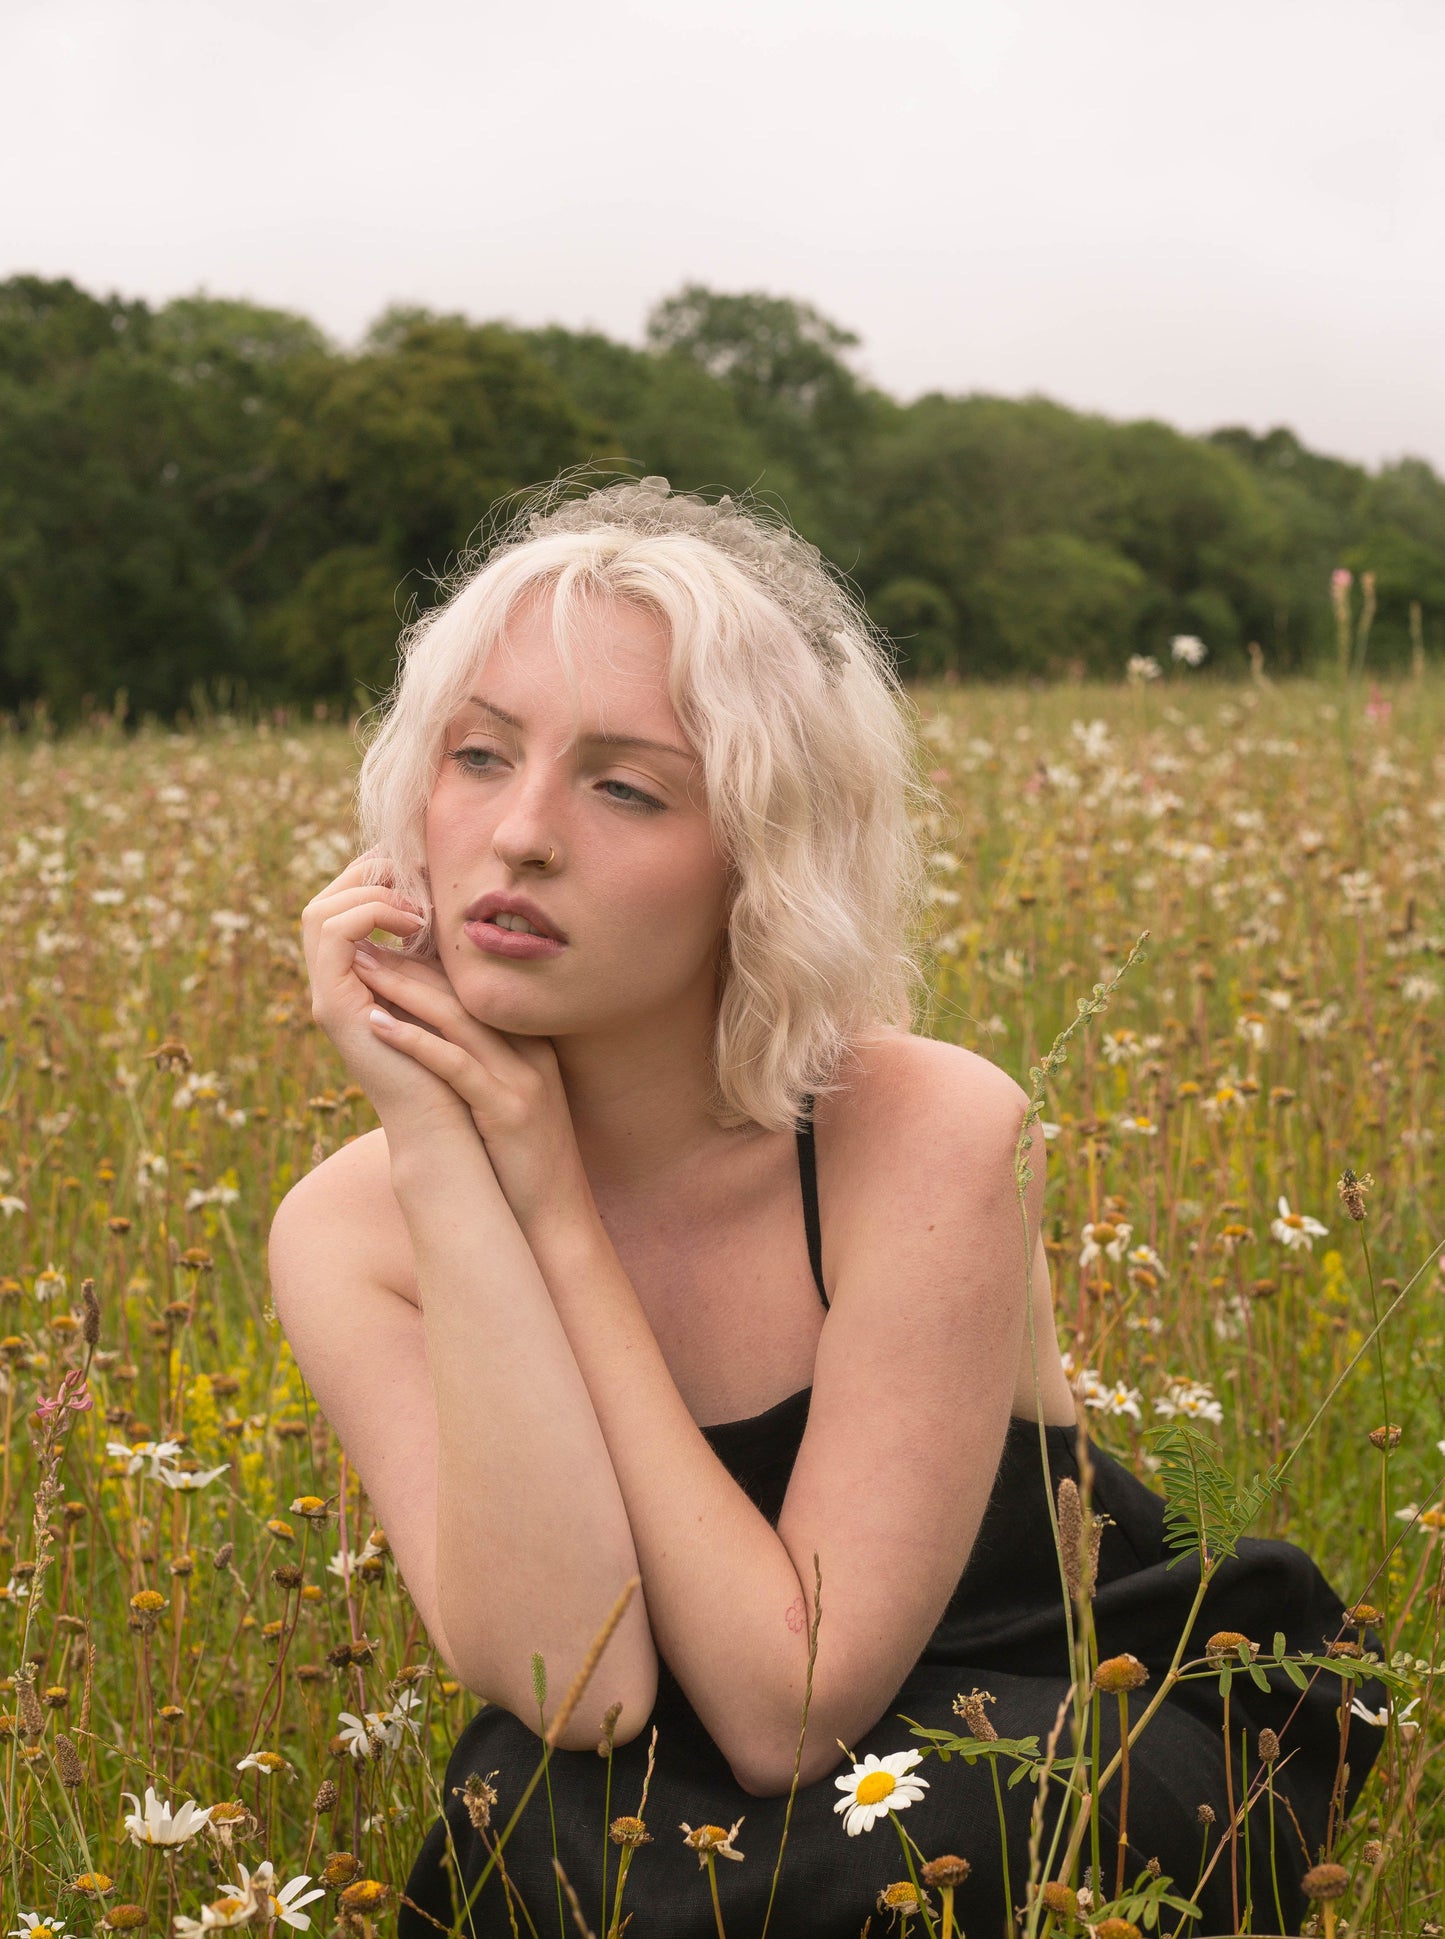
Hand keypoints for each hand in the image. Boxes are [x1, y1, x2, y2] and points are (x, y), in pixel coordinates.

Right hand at [301, 852, 475, 1145]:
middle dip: (368, 873)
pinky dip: (369, 916)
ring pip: (318, 911)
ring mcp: (326, 996)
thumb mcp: (447, 989)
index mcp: (355, 976)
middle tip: (418, 872)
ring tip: (419, 906)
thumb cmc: (459, 1060)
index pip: (344, 903)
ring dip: (370, 893)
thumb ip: (436, 951)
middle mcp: (332, 984)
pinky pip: (332, 936)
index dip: (378, 874)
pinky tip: (414, 925)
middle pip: (323, 900)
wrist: (447, 1122)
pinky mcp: (332, 1008)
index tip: (425, 867)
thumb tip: (452, 895)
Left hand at [349, 939, 594, 1234]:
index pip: (476, 993)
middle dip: (410, 966)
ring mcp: (523, 1081)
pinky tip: (375, 1024)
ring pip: (458, 1020)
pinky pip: (454, 1064)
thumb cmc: (521, 1164)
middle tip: (363, 943)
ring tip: (360, 968)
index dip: (429, 967)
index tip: (386, 948)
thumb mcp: (507, 1103)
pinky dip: (413, 1040)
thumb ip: (483, 1067)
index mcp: (532, 1047)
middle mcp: (532, 1055)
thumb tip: (434, 1039)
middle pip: (465, 996)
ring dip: (403, 989)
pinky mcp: (508, 1110)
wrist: (555, 1218)